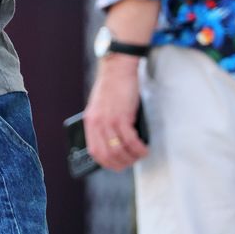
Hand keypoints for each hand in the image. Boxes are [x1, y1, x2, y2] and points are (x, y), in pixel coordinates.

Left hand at [83, 57, 147, 171]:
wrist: (117, 69)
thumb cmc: (112, 87)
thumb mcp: (100, 107)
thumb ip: (103, 123)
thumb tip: (115, 142)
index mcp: (90, 123)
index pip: (95, 151)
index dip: (107, 162)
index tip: (117, 164)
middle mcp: (97, 124)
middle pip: (107, 155)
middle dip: (122, 163)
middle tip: (132, 161)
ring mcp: (108, 121)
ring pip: (119, 151)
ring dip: (132, 158)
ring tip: (140, 155)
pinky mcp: (121, 117)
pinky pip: (130, 141)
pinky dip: (139, 149)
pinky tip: (144, 149)